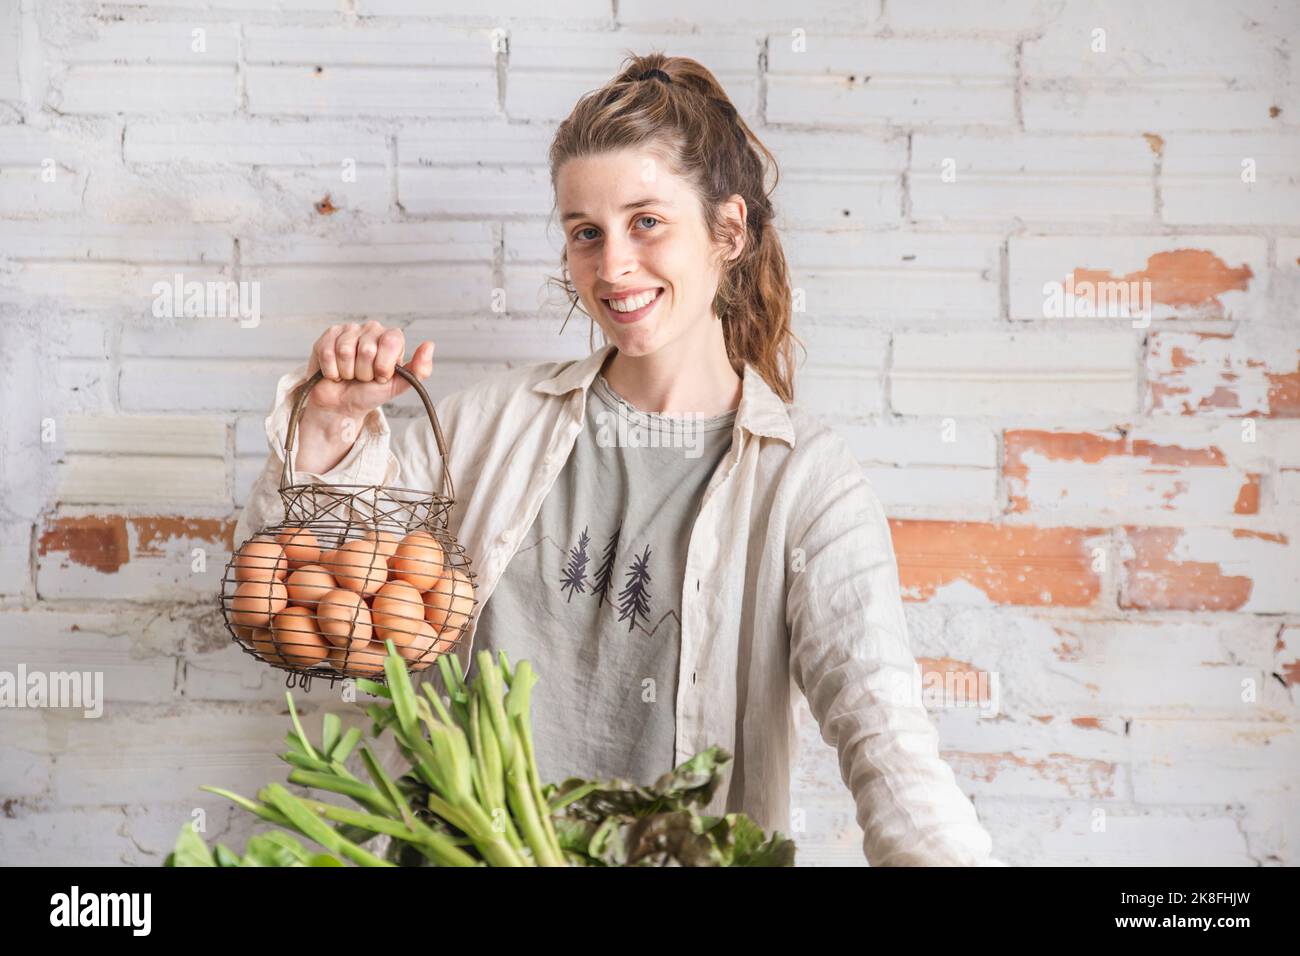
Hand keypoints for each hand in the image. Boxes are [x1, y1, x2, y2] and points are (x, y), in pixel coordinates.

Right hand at [303, 321, 435, 418]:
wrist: (343, 406)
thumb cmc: (371, 393)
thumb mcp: (398, 385)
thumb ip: (419, 369)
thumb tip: (429, 345)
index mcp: (392, 338)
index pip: (391, 342)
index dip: (383, 366)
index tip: (381, 376)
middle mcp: (372, 329)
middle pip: (367, 349)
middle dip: (364, 372)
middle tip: (363, 377)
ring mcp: (350, 330)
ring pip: (345, 351)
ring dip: (347, 372)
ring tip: (350, 375)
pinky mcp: (329, 335)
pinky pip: (328, 352)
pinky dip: (332, 370)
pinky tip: (335, 372)